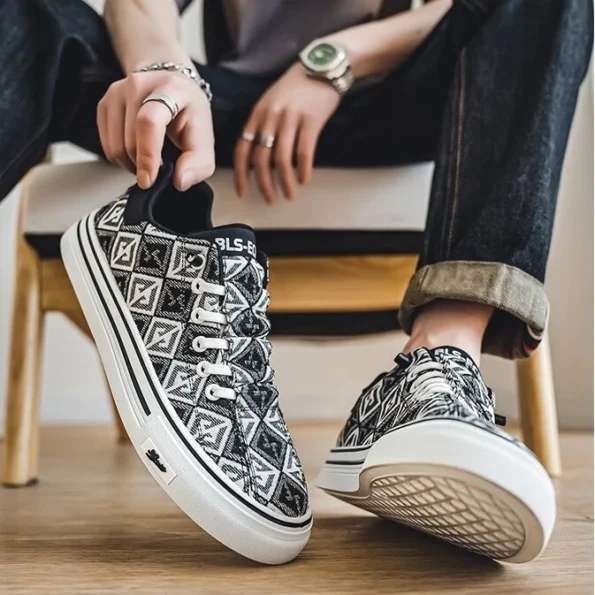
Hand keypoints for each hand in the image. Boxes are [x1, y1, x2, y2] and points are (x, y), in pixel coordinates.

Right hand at [97, 70, 214, 190]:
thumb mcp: (204, 141)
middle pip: (130, 138)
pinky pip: (106, 144)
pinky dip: (121, 157)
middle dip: (143, 165)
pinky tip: (137, 152)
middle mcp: (139, 84)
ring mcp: (118, 91)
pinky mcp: (104, 102)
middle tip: (159, 169)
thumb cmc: (189, 116)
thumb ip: (198, 164)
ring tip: (149, 160)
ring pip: (115, 145)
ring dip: (131, 163)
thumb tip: (179, 181)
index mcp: (170, 88)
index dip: (147, 154)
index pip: (149, 122)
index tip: (148, 180)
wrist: (174, 92)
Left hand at [234, 63, 340, 202]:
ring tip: (289, 195)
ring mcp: (290, 118)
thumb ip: (263, 126)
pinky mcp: (311, 121)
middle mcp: (270, 117)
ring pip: (282, 159)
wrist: (321, 66)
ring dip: (284, 182)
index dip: (241, 175)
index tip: (243, 192)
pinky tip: (304, 180)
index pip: (242, 150)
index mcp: (258, 114)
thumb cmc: (297, 87)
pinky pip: (304, 152)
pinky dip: (303, 170)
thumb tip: (259, 158)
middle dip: (264, 184)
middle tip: (270, 200)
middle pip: (261, 159)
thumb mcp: (271, 102)